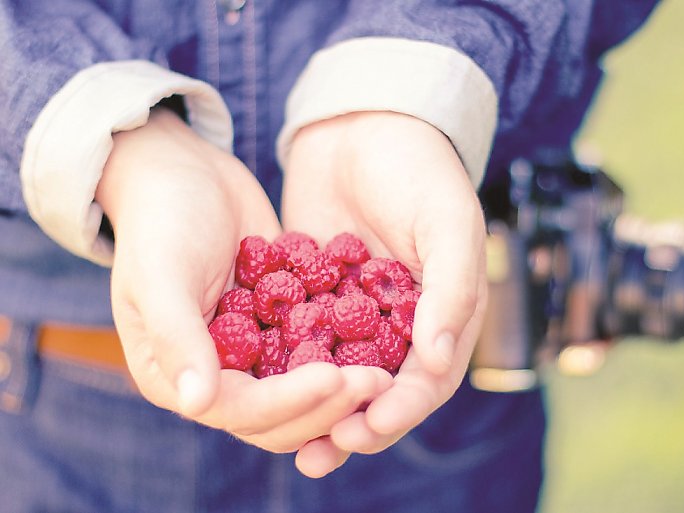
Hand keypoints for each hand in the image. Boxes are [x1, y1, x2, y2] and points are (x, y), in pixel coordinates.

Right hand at [96, 108, 389, 468]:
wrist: (187, 173)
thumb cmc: (162, 220)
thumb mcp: (161, 273)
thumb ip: (177, 335)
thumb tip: (198, 402)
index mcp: (177, 378)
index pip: (241, 410)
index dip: (289, 403)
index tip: (334, 378)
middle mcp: (219, 377)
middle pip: (281, 417)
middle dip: (328, 405)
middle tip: (377, 382)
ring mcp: (253, 354)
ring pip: (306, 393)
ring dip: (343, 390)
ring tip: (387, 373)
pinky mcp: (282, 329)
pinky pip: (319, 351)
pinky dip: (348, 353)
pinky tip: (388, 343)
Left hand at [282, 111, 487, 473]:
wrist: (363, 125)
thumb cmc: (419, 169)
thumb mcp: (448, 222)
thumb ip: (451, 289)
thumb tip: (438, 359)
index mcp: (441, 313)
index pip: (428, 378)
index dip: (401, 409)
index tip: (370, 425)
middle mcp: (398, 322)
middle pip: (378, 390)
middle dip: (353, 423)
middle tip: (322, 450)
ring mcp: (352, 312)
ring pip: (335, 374)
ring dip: (314, 410)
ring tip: (289, 444)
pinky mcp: (311, 295)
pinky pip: (297, 338)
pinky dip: (282, 365)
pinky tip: (255, 385)